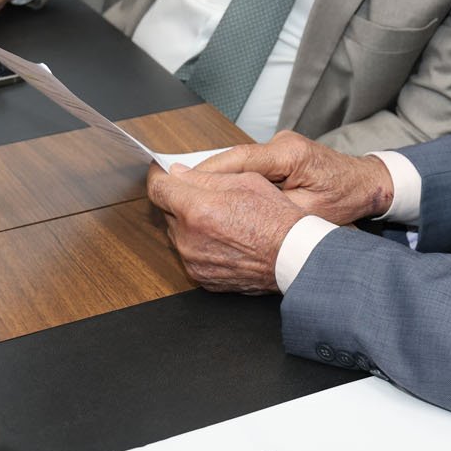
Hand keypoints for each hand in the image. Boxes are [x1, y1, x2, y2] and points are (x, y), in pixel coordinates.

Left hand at [146, 164, 305, 293]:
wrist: (292, 257)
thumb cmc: (275, 219)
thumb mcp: (245, 181)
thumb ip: (205, 176)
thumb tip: (178, 173)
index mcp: (197, 209)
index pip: (158, 188)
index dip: (159, 176)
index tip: (161, 173)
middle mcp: (188, 238)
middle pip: (168, 211)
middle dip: (181, 200)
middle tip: (207, 196)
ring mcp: (193, 261)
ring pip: (178, 233)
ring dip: (191, 224)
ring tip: (222, 220)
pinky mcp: (201, 277)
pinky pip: (190, 254)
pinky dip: (200, 244)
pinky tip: (225, 239)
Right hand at [193, 131, 393, 225]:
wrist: (367, 184)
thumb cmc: (345, 198)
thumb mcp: (311, 213)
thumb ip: (275, 211)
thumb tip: (237, 212)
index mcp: (290, 153)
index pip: (240, 159)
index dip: (208, 172)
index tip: (180, 182)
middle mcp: (282, 143)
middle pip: (233, 157)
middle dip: (204, 175)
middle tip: (172, 191)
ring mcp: (279, 145)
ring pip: (237, 160)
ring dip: (214, 178)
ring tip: (187, 194)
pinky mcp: (278, 153)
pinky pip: (246, 164)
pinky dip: (229, 178)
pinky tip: (213, 193)